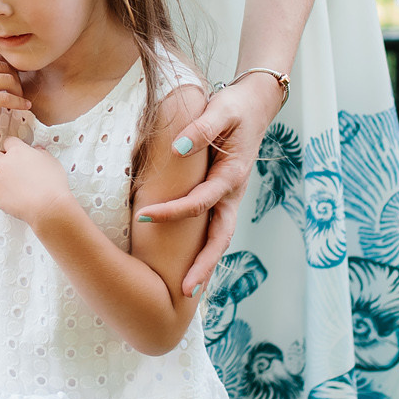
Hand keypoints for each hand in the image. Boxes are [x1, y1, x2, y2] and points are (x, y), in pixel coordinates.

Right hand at [0, 47, 28, 143]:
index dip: (8, 68)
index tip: (13, 78)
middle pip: (6, 67)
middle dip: (16, 79)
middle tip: (19, 90)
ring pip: (9, 80)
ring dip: (19, 90)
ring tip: (21, 98)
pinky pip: (5, 98)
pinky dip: (18, 102)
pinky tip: (25, 106)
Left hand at [0, 136, 70, 226]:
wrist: (49, 206)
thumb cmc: (53, 184)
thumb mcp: (52, 161)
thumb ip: (41, 153)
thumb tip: (37, 150)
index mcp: (18, 152)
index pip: (8, 142)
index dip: (12, 147)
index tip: (15, 152)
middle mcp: (5, 164)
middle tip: (6, 167)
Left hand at [146, 71, 283, 295]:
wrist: (255, 106)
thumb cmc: (234, 106)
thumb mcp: (221, 110)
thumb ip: (202, 127)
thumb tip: (179, 146)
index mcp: (232, 175)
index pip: (201, 201)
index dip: (173, 211)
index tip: (143, 216)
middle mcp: (234, 193)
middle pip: (220, 237)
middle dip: (204, 264)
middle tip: (185, 291)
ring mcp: (230, 199)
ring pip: (219, 239)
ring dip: (205, 266)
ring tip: (186, 293)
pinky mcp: (223, 199)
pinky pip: (213, 230)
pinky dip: (204, 252)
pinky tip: (189, 269)